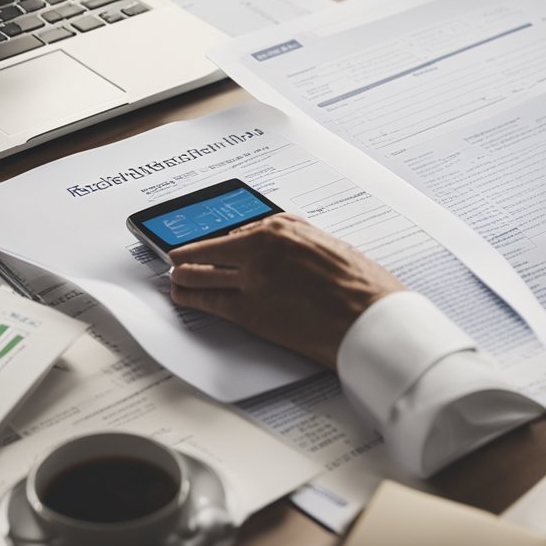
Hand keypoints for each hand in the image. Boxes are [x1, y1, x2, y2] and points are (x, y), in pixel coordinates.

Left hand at [166, 214, 404, 368]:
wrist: (369, 318)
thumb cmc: (360, 285)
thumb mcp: (327, 244)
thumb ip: (296, 240)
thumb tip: (276, 242)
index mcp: (282, 228)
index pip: (236, 230)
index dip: (220, 241)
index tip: (212, 243)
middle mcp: (261, 248)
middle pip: (209, 248)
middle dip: (189, 254)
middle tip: (179, 258)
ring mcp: (251, 279)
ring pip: (199, 272)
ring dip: (182, 274)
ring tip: (176, 277)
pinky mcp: (248, 311)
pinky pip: (207, 301)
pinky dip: (189, 297)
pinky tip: (182, 296)